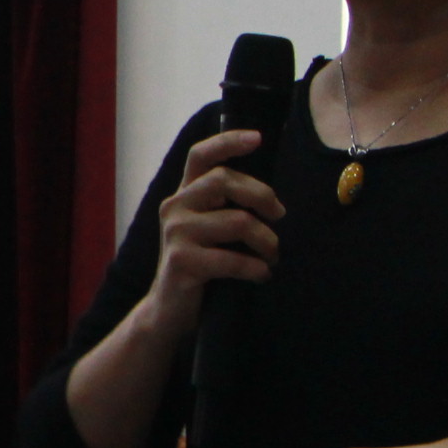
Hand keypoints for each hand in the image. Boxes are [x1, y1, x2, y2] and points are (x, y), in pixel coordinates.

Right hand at [136, 130, 284, 336]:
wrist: (168, 310)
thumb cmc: (199, 266)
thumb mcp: (208, 229)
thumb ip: (224, 206)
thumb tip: (269, 195)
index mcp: (183, 195)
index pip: (200, 156)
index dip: (228, 141)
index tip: (257, 138)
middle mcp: (174, 208)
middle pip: (224, 180)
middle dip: (262, 196)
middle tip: (279, 217)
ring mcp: (175, 234)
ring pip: (238, 221)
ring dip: (267, 241)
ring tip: (272, 256)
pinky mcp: (182, 262)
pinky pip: (233, 259)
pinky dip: (256, 268)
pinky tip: (262, 275)